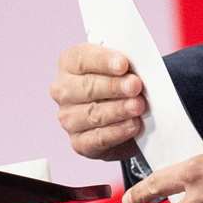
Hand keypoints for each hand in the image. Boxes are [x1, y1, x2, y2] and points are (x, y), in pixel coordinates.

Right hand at [49, 43, 146, 159]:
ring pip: (92, 114)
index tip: (123, 64)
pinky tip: (133, 125)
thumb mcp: (123, 66)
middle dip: (114, 86)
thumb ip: (127, 63)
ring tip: (138, 106)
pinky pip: (97, 138)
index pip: (82, 59)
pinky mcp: (79, 142)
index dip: (103, 61)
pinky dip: (118, 131)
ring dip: (118, 110)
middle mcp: (64, 91)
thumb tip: (136, 71)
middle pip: (86, 87)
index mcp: (70, 64)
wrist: (123, 113)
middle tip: (135, 86)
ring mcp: (69, 118)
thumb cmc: (121, 81)